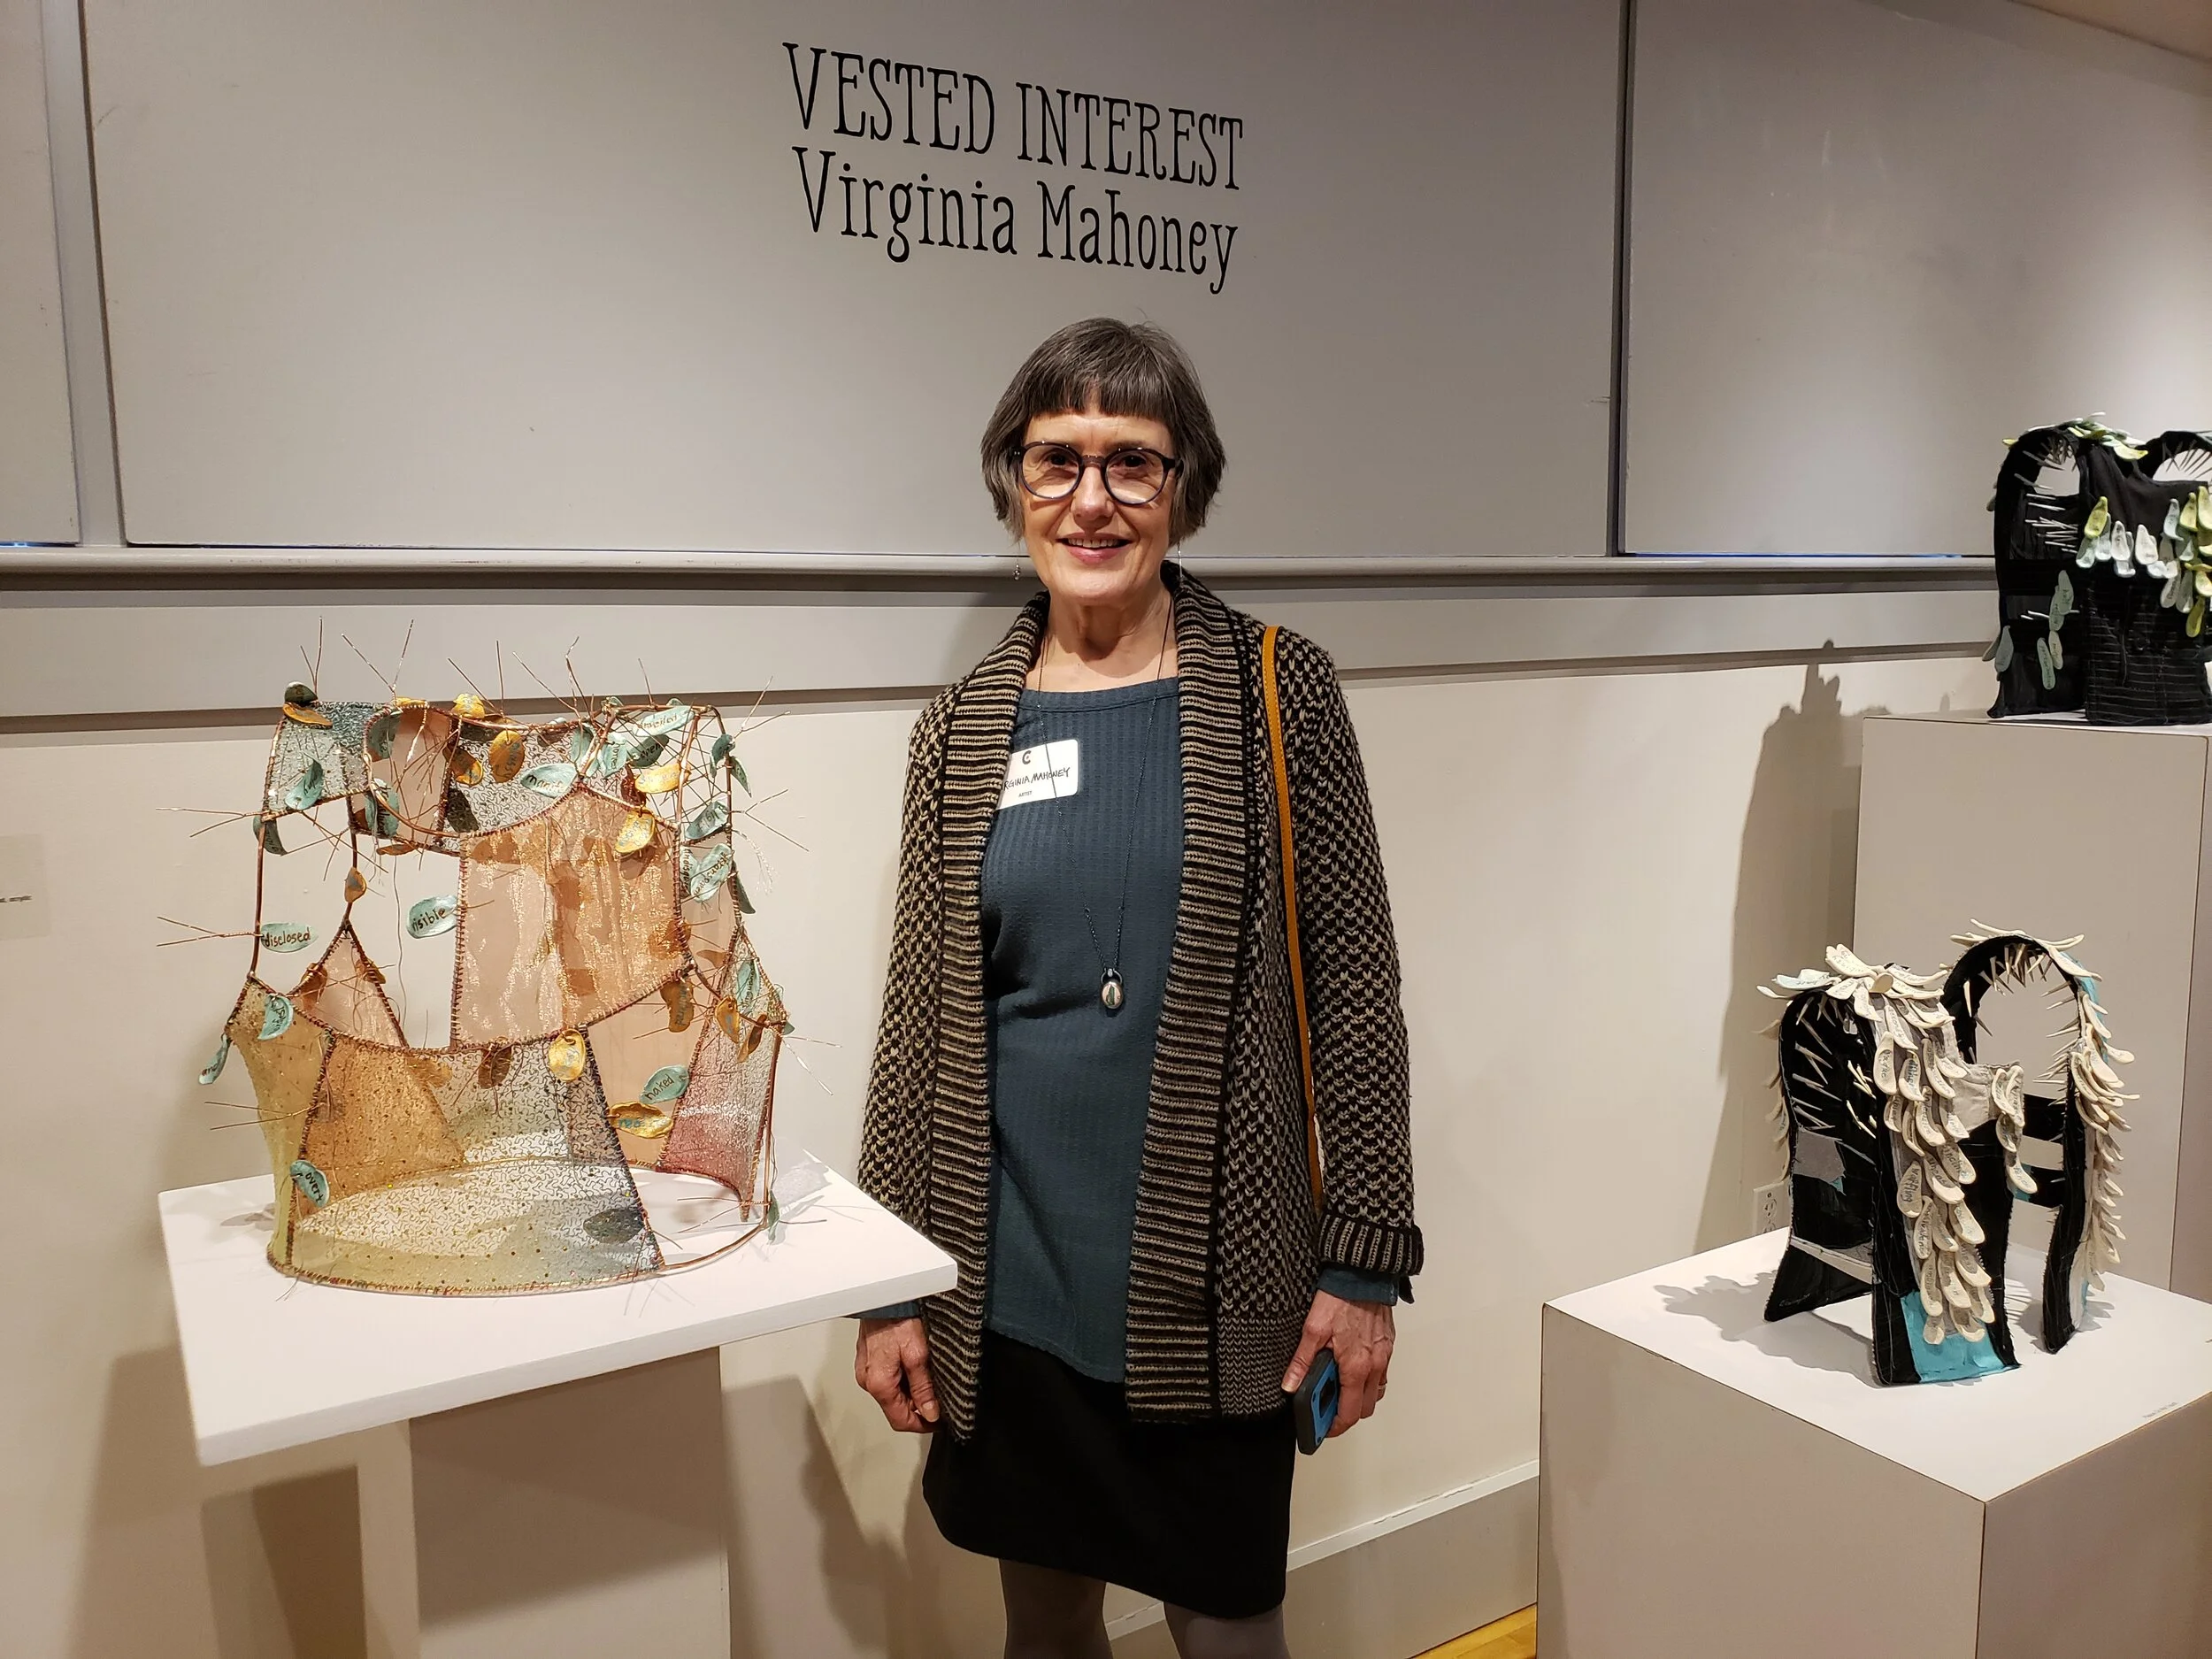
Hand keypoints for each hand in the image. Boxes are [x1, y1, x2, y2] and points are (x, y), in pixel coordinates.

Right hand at [855, 1317, 939, 1431]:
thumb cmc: (898, 1319)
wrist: (884, 1296)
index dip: (922, 1425)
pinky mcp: (868, 1360)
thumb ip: (924, 1388)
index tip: (938, 1422)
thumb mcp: (918, 1356)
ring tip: (930, 1383)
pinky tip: (915, 1370)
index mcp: (878, 1384)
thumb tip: (930, 1412)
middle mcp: (867, 1380)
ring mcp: (865, 1370)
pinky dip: (902, 1381)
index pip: (900, 1420)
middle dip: (918, 1409)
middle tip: (939, 1401)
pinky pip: (887, 1380)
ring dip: (911, 1394)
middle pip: (895, 1408)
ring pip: (892, 1394)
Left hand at [1280, 1288, 1394, 1438]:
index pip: (1349, 1412)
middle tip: (1326, 1410)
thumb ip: (1302, 1362)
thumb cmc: (1341, 1297)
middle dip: (1346, 1415)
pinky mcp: (1387, 1346)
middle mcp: (1374, 1366)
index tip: (1322, 1428)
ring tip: (1338, 1390)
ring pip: (1376, 1392)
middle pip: (1365, 1408)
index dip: (1334, 1426)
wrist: (1363, 1273)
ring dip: (1359, 1398)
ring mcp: (1383, 1356)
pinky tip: (1352, 1370)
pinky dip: (1368, 1381)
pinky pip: (1381, 1375)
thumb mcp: (1313, 1330)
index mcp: (1355, 1367)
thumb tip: (1290, 1385)